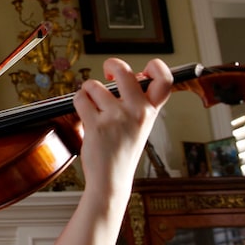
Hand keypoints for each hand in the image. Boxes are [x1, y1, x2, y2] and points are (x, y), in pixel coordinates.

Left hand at [73, 57, 172, 196]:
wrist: (111, 180)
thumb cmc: (122, 152)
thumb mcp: (140, 126)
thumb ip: (137, 101)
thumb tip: (125, 75)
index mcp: (150, 111)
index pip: (165, 79)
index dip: (156, 66)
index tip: (143, 70)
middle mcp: (137, 112)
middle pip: (124, 71)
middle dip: (112, 64)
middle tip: (108, 72)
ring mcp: (116, 117)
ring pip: (93, 85)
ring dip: (88, 92)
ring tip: (93, 106)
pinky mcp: (96, 125)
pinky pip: (80, 98)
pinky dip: (78, 103)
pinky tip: (85, 114)